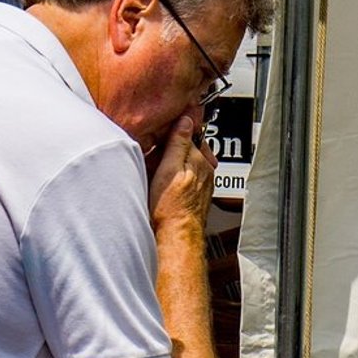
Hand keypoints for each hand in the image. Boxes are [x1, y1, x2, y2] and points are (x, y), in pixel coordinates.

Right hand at [147, 111, 213, 235]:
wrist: (176, 236)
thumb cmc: (170, 209)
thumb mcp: (168, 169)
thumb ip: (178, 143)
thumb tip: (185, 121)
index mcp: (199, 160)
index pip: (186, 135)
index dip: (167, 137)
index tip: (155, 144)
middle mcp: (205, 170)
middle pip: (184, 150)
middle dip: (167, 153)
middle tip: (152, 165)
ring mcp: (202, 184)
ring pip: (183, 165)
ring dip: (169, 168)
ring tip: (155, 179)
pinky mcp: (195, 196)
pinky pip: (183, 180)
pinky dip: (172, 180)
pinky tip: (162, 190)